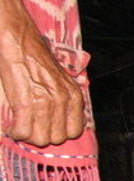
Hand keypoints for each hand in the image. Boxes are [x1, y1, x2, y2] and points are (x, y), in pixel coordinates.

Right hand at [0, 0, 84, 145]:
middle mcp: (63, 101)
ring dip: (28, 136)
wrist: (18, 41)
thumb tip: (57, 123)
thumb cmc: (35, 59)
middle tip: (30, 128)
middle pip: (56, 138)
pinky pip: (23, 132)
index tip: (46, 128)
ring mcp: (45, 103)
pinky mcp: (25, 103)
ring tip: (20, 126)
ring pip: (40, 139)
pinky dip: (16, 132)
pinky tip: (12, 126)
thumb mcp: (59, 80)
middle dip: (42, 136)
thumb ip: (63, 101)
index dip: (58, 132)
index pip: (73, 132)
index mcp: (74, 97)